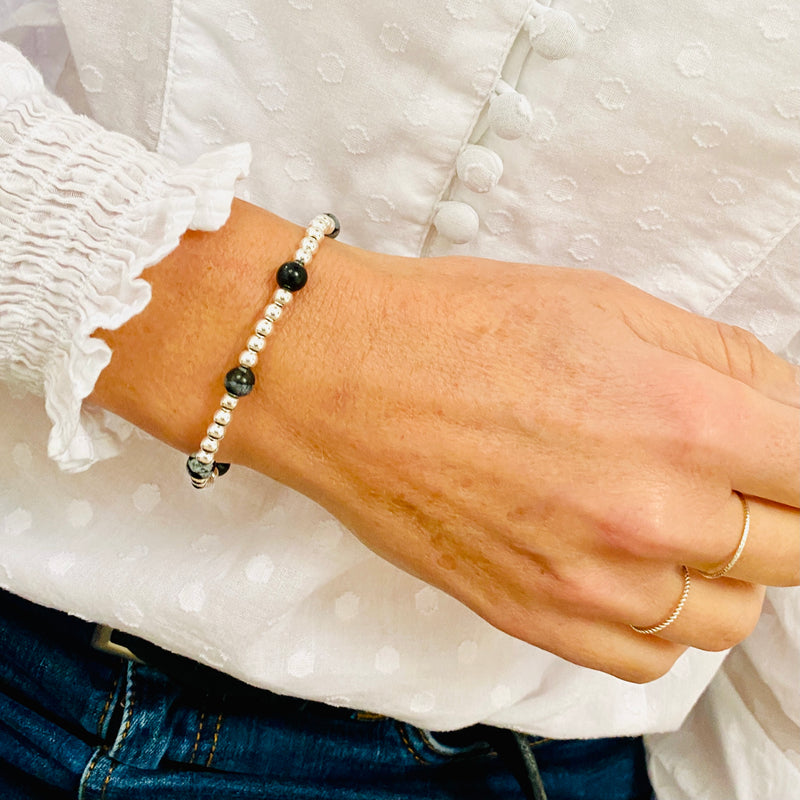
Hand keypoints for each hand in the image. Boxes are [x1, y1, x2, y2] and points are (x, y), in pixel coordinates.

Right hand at [94, 201, 799, 681]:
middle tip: (730, 477)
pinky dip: (657, 620)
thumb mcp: (604, 304)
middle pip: (789, 550)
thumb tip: (783, 406)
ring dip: (718, 569)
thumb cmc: (455, 327)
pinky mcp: (531, 618)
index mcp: (678, 418)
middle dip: (774, 508)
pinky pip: (649, 660)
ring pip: (725, 616)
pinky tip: (623, 568)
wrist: (340, 376)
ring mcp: (587, 581)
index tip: (783, 456)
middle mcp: (644, 514)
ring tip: (669, 521)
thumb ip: (719, 361)